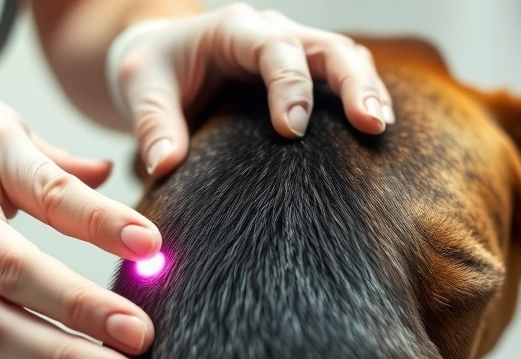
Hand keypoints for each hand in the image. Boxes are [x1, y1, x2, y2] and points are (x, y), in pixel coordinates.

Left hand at [106, 3, 394, 176]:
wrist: (163, 63)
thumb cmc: (152, 72)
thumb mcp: (140, 89)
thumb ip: (152, 124)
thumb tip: (163, 166)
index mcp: (233, 30)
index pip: (274, 49)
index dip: (290, 85)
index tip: (291, 130)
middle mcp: (271, 33)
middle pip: (328, 47)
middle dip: (353, 82)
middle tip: (370, 124)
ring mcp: (294, 51)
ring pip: (346, 58)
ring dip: (368, 91)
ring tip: (380, 129)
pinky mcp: (304, 76)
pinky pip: (343, 79)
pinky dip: (362, 100)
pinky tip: (374, 134)